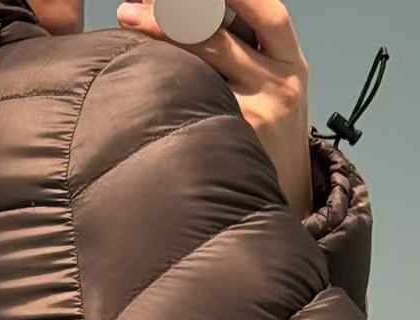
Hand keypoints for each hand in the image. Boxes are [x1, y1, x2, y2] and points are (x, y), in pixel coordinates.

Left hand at [115, 0, 312, 217]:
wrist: (285, 200)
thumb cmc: (270, 136)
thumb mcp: (274, 85)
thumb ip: (244, 49)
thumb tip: (184, 12)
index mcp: (291, 63)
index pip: (269, 13)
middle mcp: (278, 86)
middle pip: (220, 38)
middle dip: (173, 14)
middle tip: (134, 7)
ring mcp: (257, 117)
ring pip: (202, 67)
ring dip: (160, 40)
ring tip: (128, 23)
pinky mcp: (234, 146)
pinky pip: (195, 105)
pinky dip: (165, 85)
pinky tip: (140, 75)